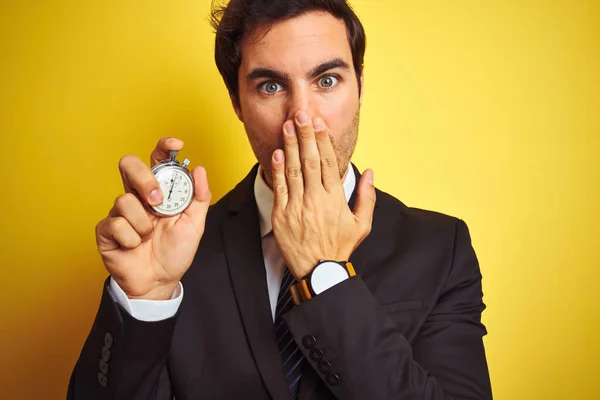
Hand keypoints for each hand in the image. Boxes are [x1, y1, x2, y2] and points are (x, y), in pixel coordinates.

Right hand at [95, 137, 211, 299]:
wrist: (159, 282)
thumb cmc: (174, 252)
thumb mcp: (195, 225)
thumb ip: (200, 198)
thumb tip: (199, 169)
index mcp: (159, 191)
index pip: (157, 160)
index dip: (163, 147)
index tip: (175, 145)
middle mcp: (137, 196)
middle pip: (129, 165)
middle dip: (144, 179)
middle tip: (158, 201)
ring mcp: (119, 212)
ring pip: (124, 200)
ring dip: (143, 224)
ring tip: (149, 237)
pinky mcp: (106, 230)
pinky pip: (116, 225)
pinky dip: (131, 239)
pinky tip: (135, 246)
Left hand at [271, 110, 375, 279]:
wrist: (319, 272)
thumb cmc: (340, 247)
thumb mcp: (362, 224)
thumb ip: (367, 196)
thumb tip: (369, 171)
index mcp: (336, 199)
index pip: (330, 163)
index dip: (324, 141)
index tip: (319, 123)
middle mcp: (316, 200)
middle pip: (311, 161)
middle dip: (306, 135)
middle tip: (301, 115)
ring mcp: (297, 207)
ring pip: (293, 170)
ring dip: (290, 146)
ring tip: (287, 126)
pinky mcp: (282, 215)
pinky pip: (279, 188)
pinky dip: (277, 169)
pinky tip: (277, 153)